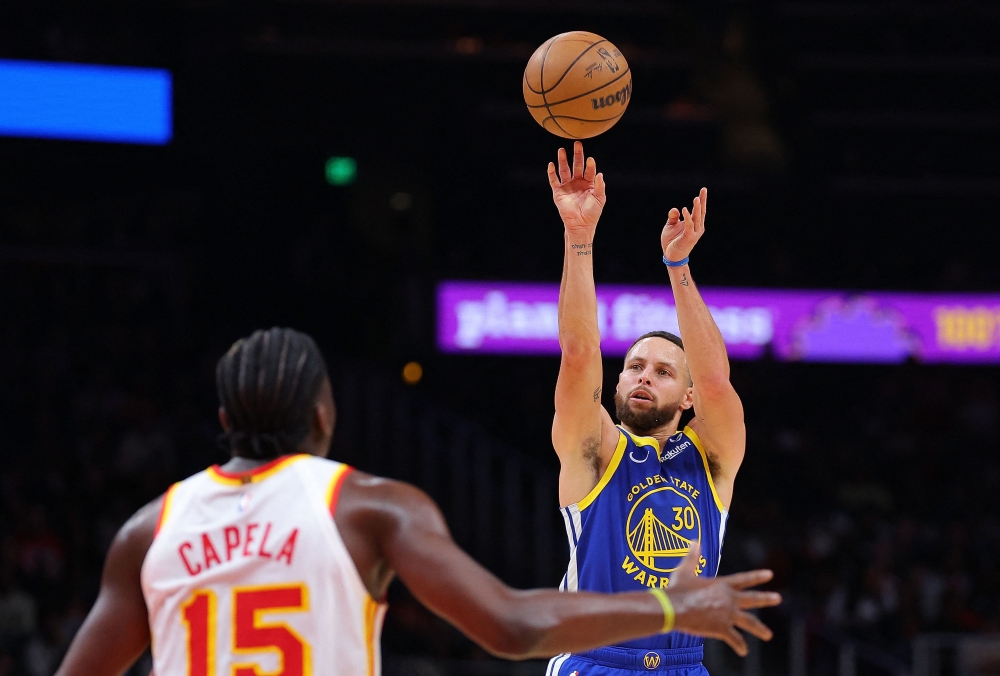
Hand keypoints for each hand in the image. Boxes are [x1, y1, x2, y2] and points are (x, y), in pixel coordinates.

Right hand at [547, 141, 606, 231]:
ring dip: (563, 160)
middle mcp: (577, 182)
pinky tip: (551, 165)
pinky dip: (552, 173)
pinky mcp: (558, 192)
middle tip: (577, 144)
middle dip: (577, 155)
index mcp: (588, 183)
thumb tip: (599, 173)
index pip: (589, 170)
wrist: (581, 225)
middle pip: (576, 166)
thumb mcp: (599, 198)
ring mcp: (567, 186)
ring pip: (564, 170)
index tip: (590, 159)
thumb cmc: (592, 213)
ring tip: (561, 150)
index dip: (589, 165)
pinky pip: (554, 180)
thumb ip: (599, 186)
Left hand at [661, 188, 706, 262]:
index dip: (701, 200)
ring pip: (696, 218)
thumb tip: (676, 209)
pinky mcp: (689, 237)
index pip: (699, 210)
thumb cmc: (672, 241)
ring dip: (696, 208)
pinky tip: (684, 209)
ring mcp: (694, 233)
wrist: (671, 256)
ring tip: (696, 198)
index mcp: (694, 224)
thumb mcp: (670, 226)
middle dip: (702, 201)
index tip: (703, 190)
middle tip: (704, 190)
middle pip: (701, 212)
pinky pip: (689, 225)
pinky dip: (687, 217)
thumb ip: (673, 217)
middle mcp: (697, 228)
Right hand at [667, 542, 780, 656]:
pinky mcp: (722, 629)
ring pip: (749, 622)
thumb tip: (695, 541)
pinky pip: (734, 639)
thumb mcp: (685, 570)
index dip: (757, 576)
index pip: (744, 579)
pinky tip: (743, 651)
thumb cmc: (678, 589)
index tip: (770, 574)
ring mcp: (727, 615)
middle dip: (766, 599)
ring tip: (768, 635)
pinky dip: (739, 646)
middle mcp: (729, 599)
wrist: (674, 609)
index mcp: (722, 585)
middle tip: (778, 598)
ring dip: (760, 629)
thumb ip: (692, 557)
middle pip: (752, 599)